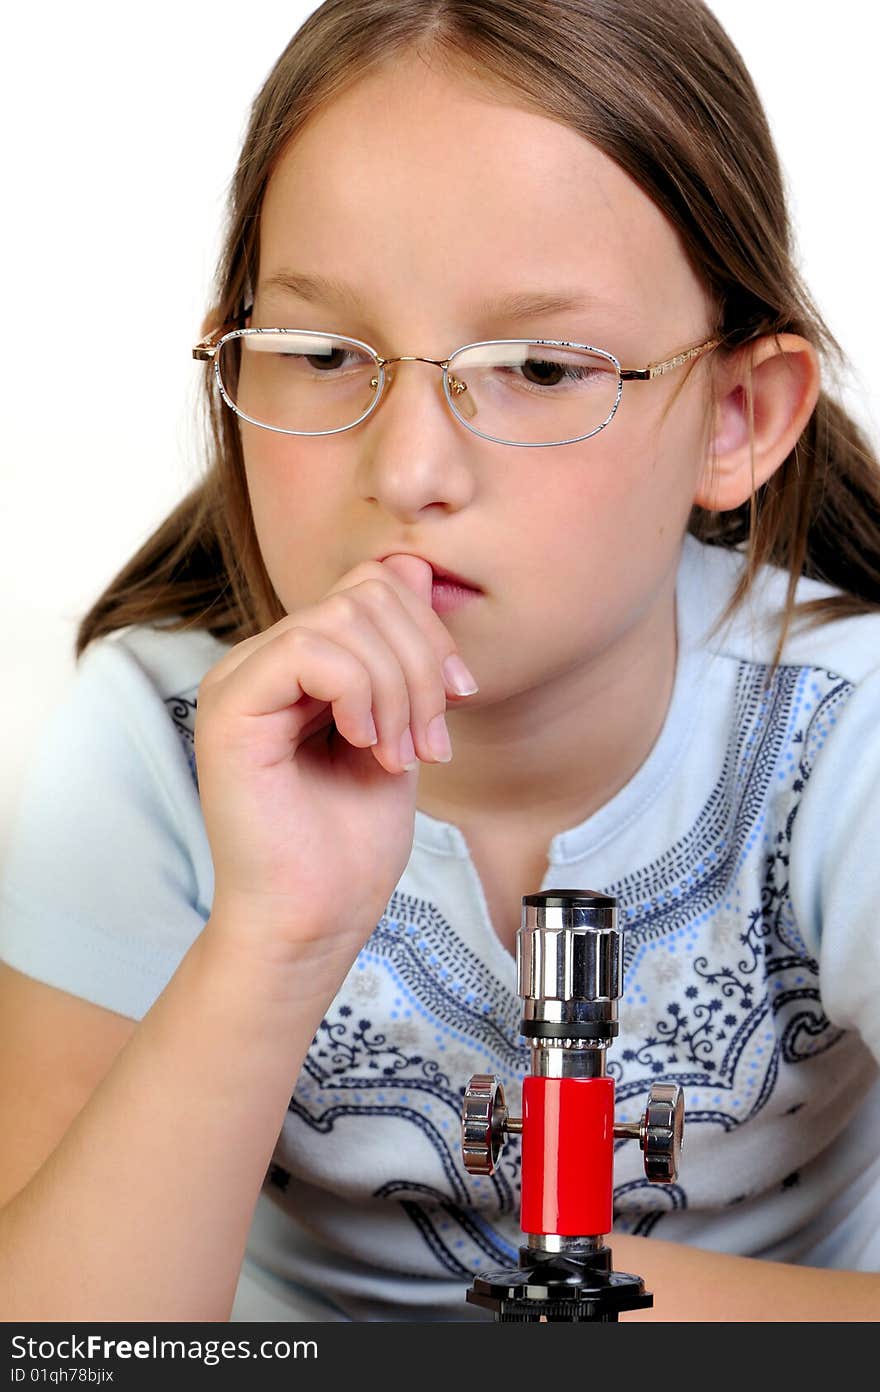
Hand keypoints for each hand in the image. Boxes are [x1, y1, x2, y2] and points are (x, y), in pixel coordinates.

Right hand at [193, 555, 477, 974]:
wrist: (315, 917)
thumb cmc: (351, 843)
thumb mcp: (401, 727)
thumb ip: (405, 654)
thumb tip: (418, 568)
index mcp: (303, 664)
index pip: (373, 586)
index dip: (429, 629)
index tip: (459, 697)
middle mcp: (265, 661)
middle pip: (366, 593)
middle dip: (422, 663)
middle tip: (430, 743)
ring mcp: (241, 680)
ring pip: (343, 618)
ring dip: (398, 689)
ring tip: (399, 755)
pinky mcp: (229, 708)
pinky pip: (306, 649)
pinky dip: (359, 692)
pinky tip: (364, 743)